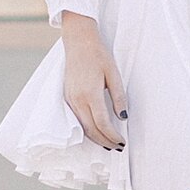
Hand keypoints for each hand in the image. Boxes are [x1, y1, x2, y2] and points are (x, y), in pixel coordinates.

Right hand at [61, 12, 127, 150]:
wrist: (78, 42)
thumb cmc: (98, 55)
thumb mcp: (113, 74)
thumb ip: (118, 97)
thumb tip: (123, 117)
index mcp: (90, 94)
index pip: (102, 124)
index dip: (112, 136)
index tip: (122, 142)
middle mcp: (77, 100)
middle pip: (90, 130)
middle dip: (104, 141)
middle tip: (118, 147)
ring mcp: (70, 99)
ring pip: (82, 127)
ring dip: (95, 138)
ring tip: (109, 144)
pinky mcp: (67, 98)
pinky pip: (76, 119)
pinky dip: (87, 129)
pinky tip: (96, 131)